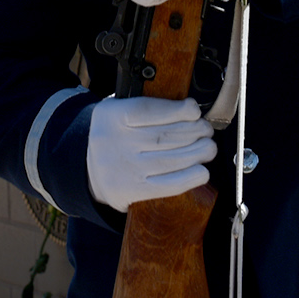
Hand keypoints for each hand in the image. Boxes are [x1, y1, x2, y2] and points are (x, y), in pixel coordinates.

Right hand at [86, 95, 217, 209]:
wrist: (90, 171)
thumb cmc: (114, 137)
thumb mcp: (116, 111)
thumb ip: (147, 107)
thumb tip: (189, 111)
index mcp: (111, 116)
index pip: (148, 110)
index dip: (177, 110)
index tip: (193, 110)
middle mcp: (115, 142)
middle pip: (165, 136)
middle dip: (194, 131)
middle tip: (206, 130)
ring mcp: (125, 168)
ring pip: (171, 159)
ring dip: (198, 153)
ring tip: (208, 147)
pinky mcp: (133, 190)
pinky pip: (168, 185)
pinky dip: (190, 178)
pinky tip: (202, 170)